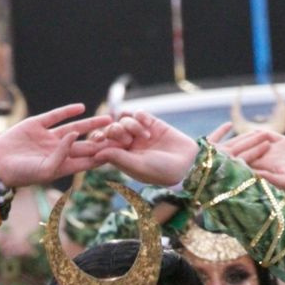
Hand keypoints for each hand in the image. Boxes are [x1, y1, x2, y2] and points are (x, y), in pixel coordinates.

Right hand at [0, 104, 114, 187]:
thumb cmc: (20, 174)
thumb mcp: (45, 169)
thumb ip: (62, 154)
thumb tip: (76, 135)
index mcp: (62, 166)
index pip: (88, 161)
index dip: (104, 156)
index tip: (121, 152)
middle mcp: (57, 152)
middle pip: (86, 145)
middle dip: (104, 140)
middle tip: (123, 134)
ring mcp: (47, 138)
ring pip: (74, 129)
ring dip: (91, 125)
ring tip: (109, 119)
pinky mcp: (36, 125)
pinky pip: (55, 117)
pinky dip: (67, 112)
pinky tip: (81, 107)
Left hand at [79, 111, 198, 186]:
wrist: (188, 163)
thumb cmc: (162, 171)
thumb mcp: (137, 166)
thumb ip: (117, 158)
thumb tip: (95, 154)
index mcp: (122, 158)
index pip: (103, 146)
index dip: (97, 140)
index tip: (96, 139)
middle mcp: (129, 145)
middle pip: (111, 129)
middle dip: (115, 131)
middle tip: (127, 140)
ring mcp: (139, 133)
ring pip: (123, 119)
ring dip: (131, 125)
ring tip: (146, 136)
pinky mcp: (151, 123)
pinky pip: (138, 113)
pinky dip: (141, 117)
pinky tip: (149, 125)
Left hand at [217, 124, 284, 190]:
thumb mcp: (284, 180)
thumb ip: (268, 177)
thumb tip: (252, 175)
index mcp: (259, 170)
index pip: (242, 165)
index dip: (232, 162)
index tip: (223, 159)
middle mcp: (261, 160)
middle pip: (242, 153)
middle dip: (232, 149)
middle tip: (220, 145)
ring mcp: (267, 149)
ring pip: (250, 142)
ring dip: (242, 139)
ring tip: (227, 134)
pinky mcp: (275, 139)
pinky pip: (262, 134)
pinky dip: (256, 133)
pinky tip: (249, 131)